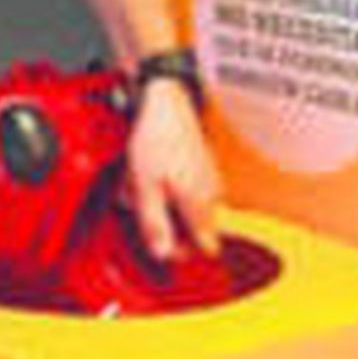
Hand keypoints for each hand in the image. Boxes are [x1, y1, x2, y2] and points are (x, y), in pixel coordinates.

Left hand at [126, 79, 221, 261]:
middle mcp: (212, 196)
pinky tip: (160, 177)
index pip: (206, 247)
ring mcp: (213, 181)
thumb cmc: (155, 141)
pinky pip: (195, 192)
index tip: (163, 243)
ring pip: (196, 211)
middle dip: (175, 228)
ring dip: (175, 209)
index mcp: (198, 204)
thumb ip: (154, 223)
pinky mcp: (208, 168)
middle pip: (201, 231)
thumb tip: (163, 254)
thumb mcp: (144, 187)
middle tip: (150, 213)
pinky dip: (178, 191)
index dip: (184, 252)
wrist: (168, 104)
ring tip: (151, 191)